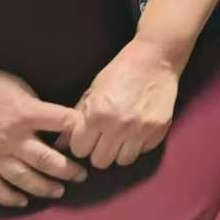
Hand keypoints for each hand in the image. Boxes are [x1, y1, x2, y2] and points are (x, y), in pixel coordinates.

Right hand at [0, 62, 85, 208]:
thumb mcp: (16, 86)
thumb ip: (34, 106)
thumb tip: (53, 121)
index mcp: (26, 114)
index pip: (63, 122)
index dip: (80, 129)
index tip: (90, 137)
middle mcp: (13, 139)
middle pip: (48, 160)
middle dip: (69, 169)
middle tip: (82, 175)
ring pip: (26, 179)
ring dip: (46, 187)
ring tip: (59, 191)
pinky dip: (10, 198)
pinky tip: (22, 201)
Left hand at [62, 39, 179, 169]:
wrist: (156, 57)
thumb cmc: (120, 70)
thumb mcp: (93, 90)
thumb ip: (76, 118)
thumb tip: (59, 144)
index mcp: (97, 114)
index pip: (79, 150)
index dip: (82, 143)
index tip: (88, 135)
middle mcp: (118, 126)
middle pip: (100, 161)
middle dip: (99, 150)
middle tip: (105, 137)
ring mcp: (141, 130)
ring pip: (122, 161)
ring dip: (120, 150)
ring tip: (122, 135)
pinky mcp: (159, 130)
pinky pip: (143, 151)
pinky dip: (139, 144)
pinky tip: (138, 129)